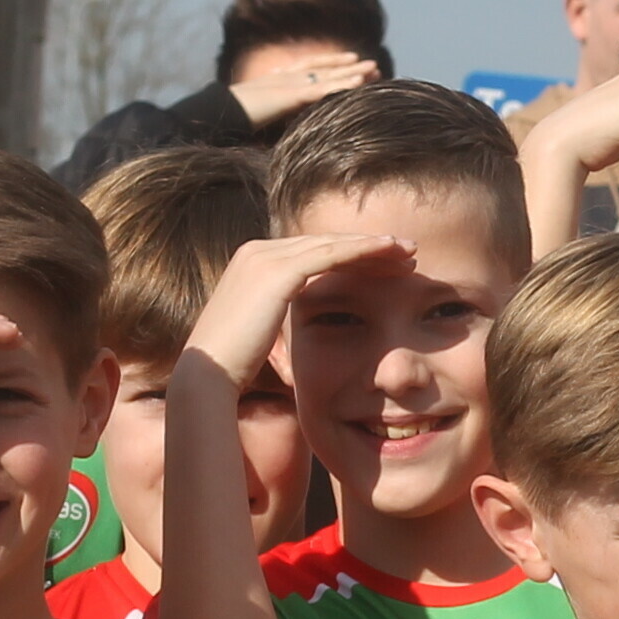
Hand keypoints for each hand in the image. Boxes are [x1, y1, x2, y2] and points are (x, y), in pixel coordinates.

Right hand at [183, 232, 408, 388]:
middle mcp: (257, 251)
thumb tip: (303, 327)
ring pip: (333, 244)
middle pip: (325, 242)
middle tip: (407, 252)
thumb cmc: (236, 367)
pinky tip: (392, 252)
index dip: (352, 255)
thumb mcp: (262, 333)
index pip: (313, 251)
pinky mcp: (278, 272)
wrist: (208, 375)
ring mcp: (265, 257)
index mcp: (253, 262)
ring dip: (374, 246)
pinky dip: (364, 250)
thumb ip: (281, 318)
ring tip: (409, 252)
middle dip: (368, 247)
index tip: (386, 264)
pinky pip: (331, 255)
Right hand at [229, 52, 383, 125]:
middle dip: (350, 66)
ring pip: (327, 75)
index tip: (353, 59)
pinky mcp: (289, 95)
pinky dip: (339, 86)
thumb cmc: (234, 118)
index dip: (333, 63)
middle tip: (374, 65)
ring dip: (351, 72)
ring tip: (374, 69)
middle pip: (325, 68)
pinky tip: (357, 84)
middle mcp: (287, 77)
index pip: (312, 68)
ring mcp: (288, 84)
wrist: (218, 114)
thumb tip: (284, 124)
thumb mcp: (260, 114)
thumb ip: (275, 113)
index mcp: (280, 80)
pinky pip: (320, 89)